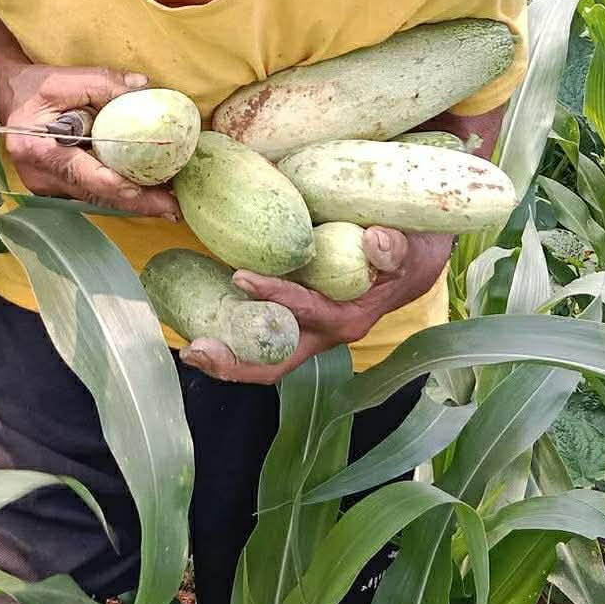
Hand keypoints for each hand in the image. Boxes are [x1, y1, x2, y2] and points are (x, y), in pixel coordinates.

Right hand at [0, 64, 180, 219]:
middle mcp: (40, 177)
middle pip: (95, 194)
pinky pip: (91, 193)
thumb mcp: (63, 79)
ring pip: (95, 198)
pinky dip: (118, 193)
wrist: (5, 95)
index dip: (116, 184)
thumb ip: (102, 82)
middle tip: (173, 208)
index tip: (147, 192)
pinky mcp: (55, 187)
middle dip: (136, 202)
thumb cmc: (31, 87)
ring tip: (169, 203)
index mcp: (38, 150)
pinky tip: (148, 193)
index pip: (83, 173)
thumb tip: (143, 88)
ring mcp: (46, 186)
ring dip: (132, 201)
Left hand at [180, 226, 452, 383]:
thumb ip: (394, 248)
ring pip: (265, 358)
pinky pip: (262, 340)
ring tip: (189, 347)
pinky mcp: (296, 324)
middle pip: (277, 362)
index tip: (241, 277)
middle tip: (195, 350)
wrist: (415, 263)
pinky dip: (233, 334)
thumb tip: (377, 240)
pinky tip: (200, 319)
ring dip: (228, 356)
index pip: (306, 313)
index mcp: (348, 318)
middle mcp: (325, 334)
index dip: (275, 298)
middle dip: (236, 363)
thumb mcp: (409, 247)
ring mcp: (308, 333)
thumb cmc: (409, 251)